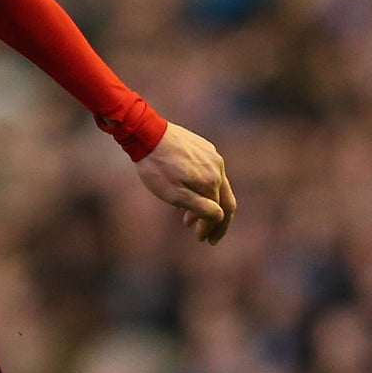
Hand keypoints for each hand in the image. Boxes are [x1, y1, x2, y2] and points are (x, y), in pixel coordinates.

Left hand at [135, 121, 235, 244]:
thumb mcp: (174, 195)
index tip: (203, 239)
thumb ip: (199, 208)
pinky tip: (185, 194)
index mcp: (212, 181)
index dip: (213, 228)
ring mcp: (212, 156)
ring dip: (205, 204)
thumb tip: (219, 217)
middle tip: (205, 236)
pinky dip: (201, 188)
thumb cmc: (157, 168)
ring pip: (215, 185)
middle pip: (224, 199)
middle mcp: (217, 168)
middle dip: (215, 221)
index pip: (221, 212)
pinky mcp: (204, 147)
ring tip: (187, 218)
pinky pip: (208, 172)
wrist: (146, 133)